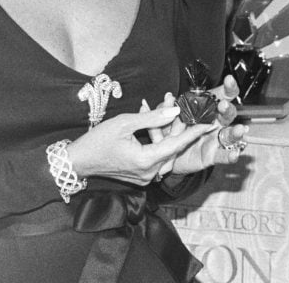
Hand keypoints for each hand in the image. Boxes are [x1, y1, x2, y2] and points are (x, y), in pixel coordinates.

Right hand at [65, 106, 215, 185]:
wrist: (78, 161)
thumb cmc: (97, 140)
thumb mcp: (124, 122)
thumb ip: (151, 117)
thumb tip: (174, 110)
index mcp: (145, 160)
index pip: (176, 144)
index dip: (194, 132)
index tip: (210, 123)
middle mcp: (148, 173)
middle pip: (173, 151)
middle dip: (183, 132)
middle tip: (196, 117)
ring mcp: (144, 178)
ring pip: (166, 156)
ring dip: (172, 138)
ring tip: (181, 121)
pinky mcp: (140, 177)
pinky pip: (157, 160)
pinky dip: (161, 145)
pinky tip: (161, 131)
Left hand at [145, 74, 247, 178]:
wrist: (167, 157)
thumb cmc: (170, 133)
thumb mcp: (164, 119)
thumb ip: (166, 109)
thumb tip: (168, 97)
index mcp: (204, 109)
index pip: (219, 95)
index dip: (227, 87)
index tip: (229, 80)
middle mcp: (214, 122)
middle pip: (227, 113)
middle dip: (227, 109)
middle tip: (223, 106)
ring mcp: (214, 139)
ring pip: (229, 134)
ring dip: (235, 132)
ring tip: (240, 130)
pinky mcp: (211, 156)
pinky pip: (223, 156)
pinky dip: (230, 156)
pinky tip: (235, 154)